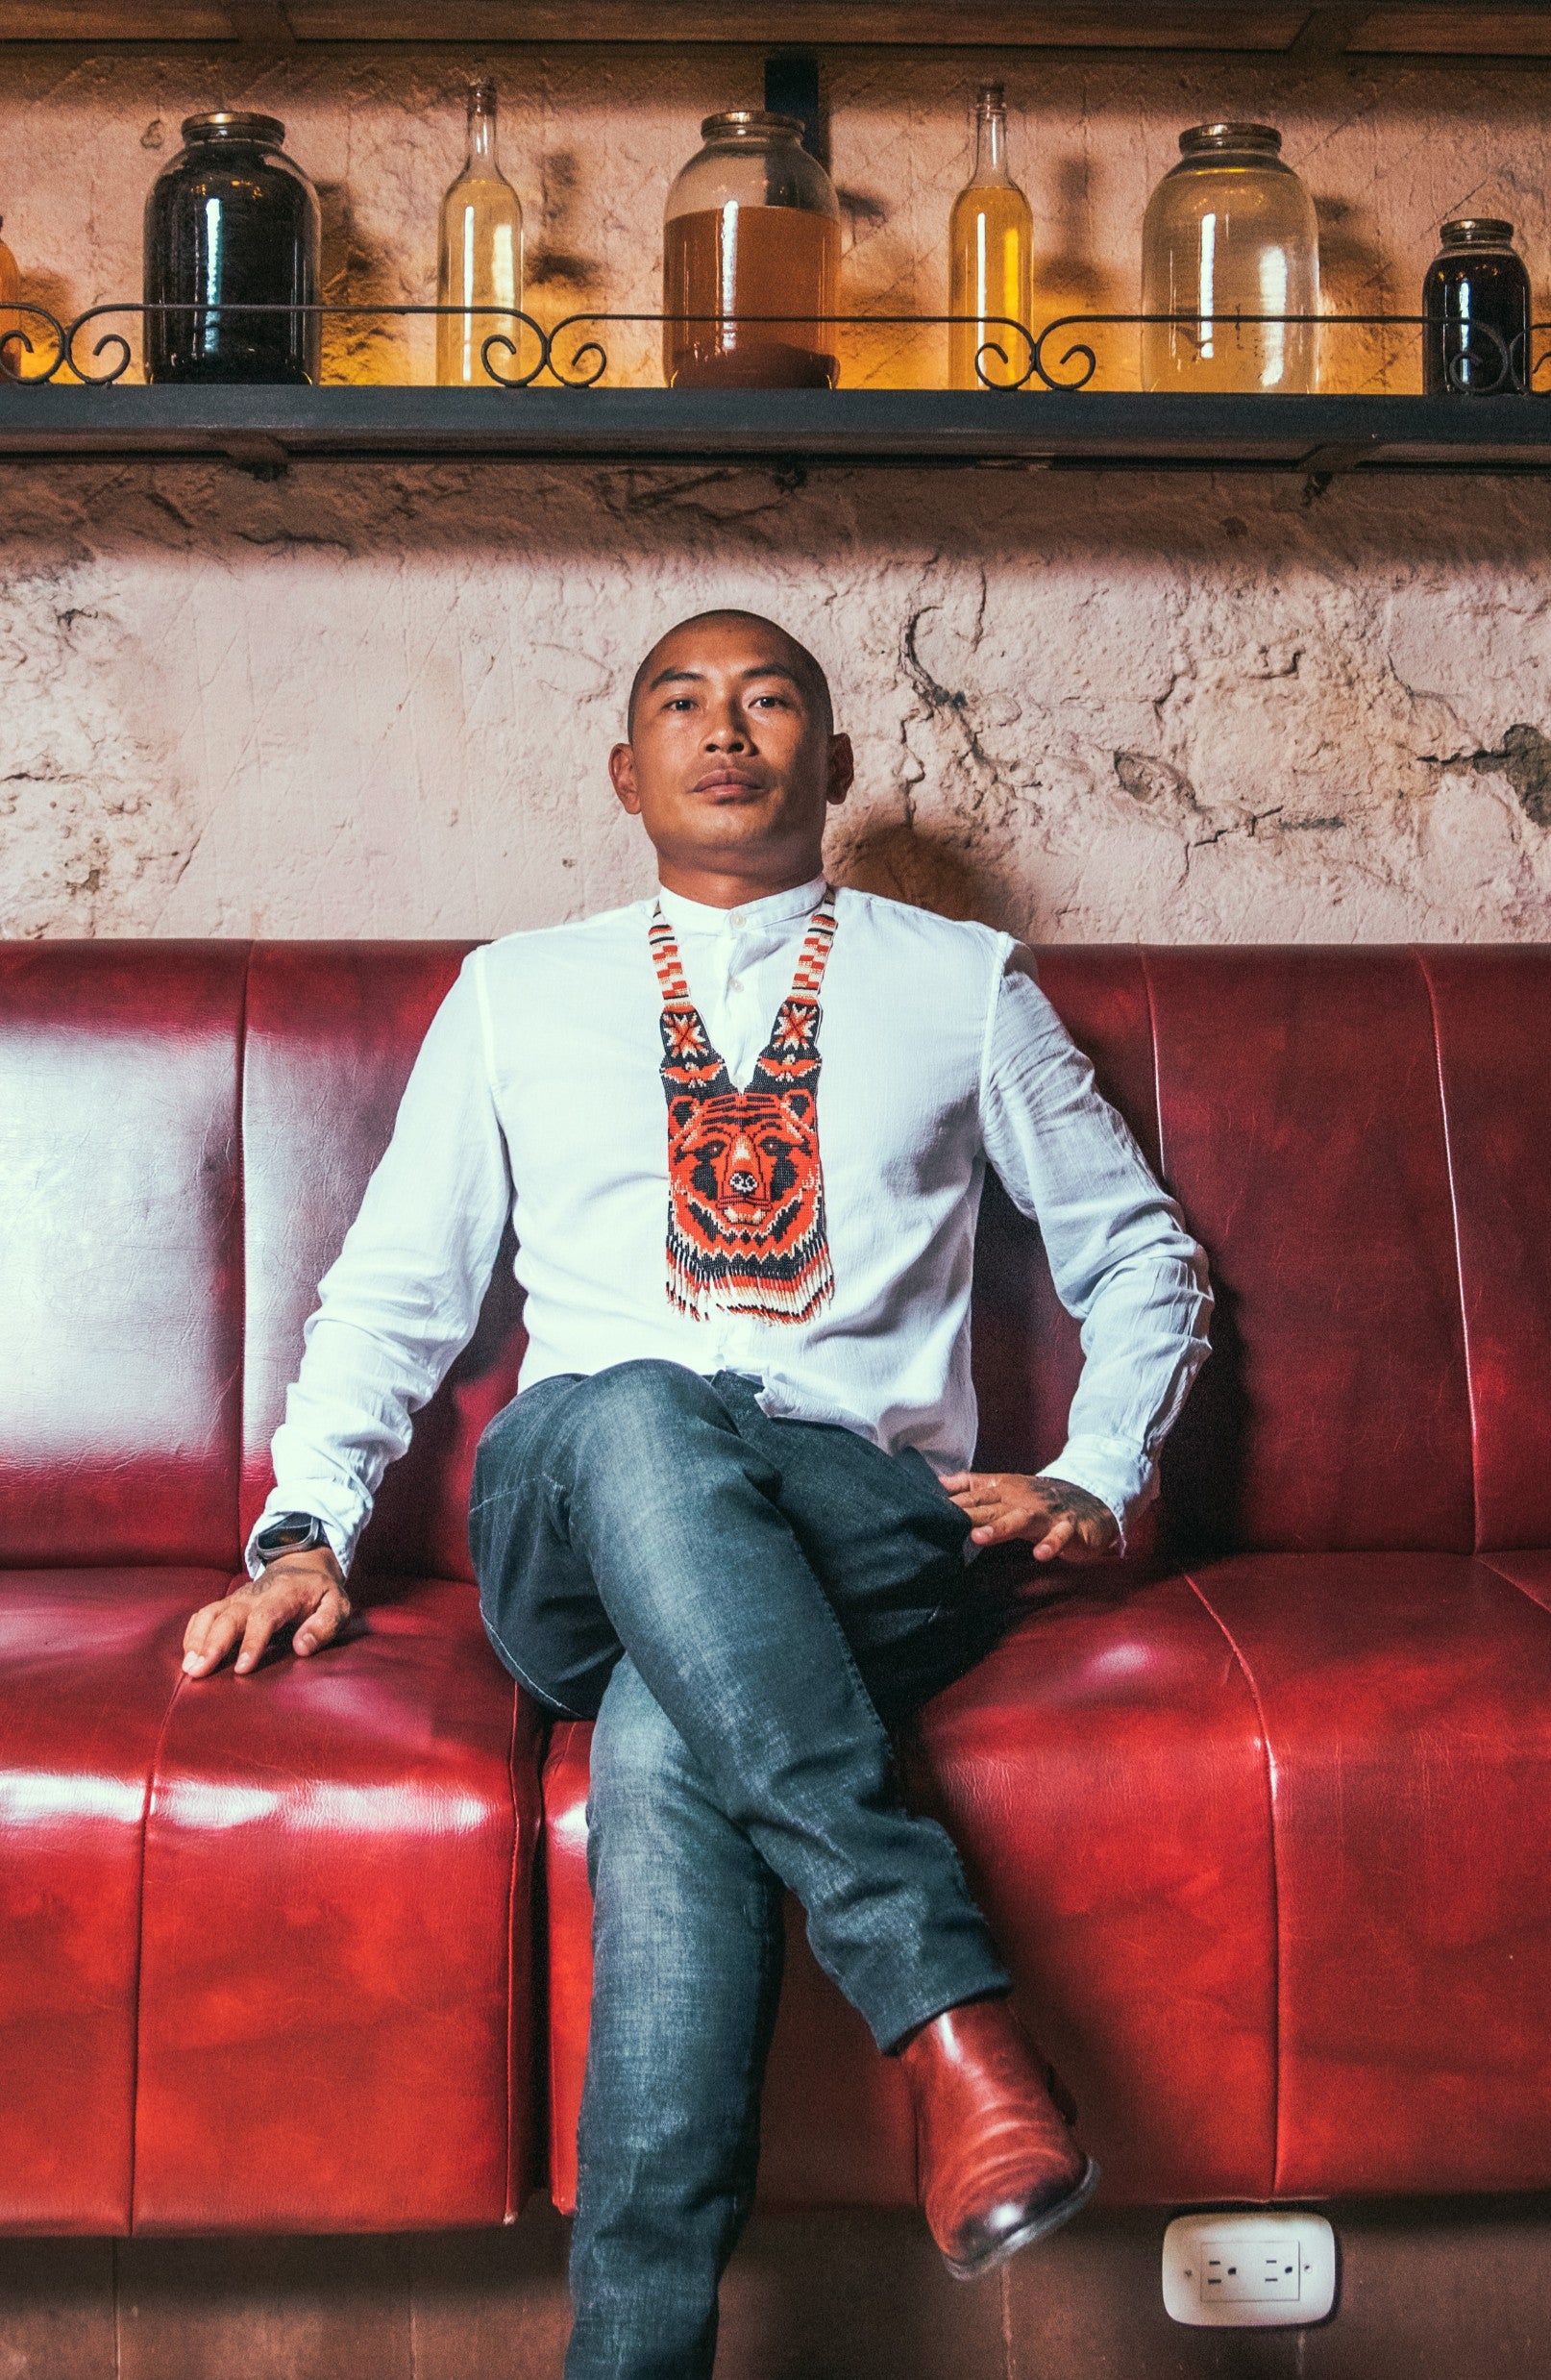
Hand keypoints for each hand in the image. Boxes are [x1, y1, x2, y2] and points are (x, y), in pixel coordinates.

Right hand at [182, 1548, 350, 1678]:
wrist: (303, 1564)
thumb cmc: (321, 1593)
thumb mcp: (338, 1605)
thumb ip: (325, 1625)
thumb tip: (302, 1648)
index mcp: (284, 1595)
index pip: (264, 1617)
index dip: (252, 1642)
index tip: (242, 1668)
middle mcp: (255, 1595)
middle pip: (229, 1616)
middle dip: (212, 1644)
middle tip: (199, 1672)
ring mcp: (238, 1598)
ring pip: (211, 1613)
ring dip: (197, 1640)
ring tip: (190, 1668)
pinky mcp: (228, 1604)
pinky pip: (204, 1614)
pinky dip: (193, 1633)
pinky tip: (189, 1656)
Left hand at [940, 1471, 1121, 1563]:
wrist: (1089, 1500)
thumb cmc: (1039, 1499)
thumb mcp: (1007, 1488)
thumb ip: (974, 1486)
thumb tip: (939, 1482)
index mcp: (1006, 1490)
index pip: (975, 1495)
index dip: (952, 1502)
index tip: (926, 1508)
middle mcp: (1022, 1500)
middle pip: (991, 1507)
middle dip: (968, 1514)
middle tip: (944, 1522)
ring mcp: (1046, 1513)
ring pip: (1021, 1519)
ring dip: (1000, 1528)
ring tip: (979, 1538)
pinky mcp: (1069, 1527)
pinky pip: (1059, 1536)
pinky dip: (1051, 1544)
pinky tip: (1040, 1554)